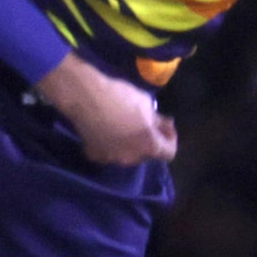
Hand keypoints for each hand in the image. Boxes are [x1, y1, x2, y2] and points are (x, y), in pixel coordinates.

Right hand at [37, 53, 176, 165]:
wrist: (85, 97)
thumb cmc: (121, 97)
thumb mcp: (146, 103)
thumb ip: (157, 120)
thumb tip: (164, 125)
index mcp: (149, 146)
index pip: (169, 153)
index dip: (170, 139)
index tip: (165, 126)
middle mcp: (132, 158)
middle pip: (147, 154)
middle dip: (148, 141)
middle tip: (143, 123)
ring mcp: (112, 159)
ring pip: (127, 154)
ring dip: (129, 144)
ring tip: (123, 126)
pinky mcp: (94, 155)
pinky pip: (108, 152)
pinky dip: (110, 144)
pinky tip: (105, 130)